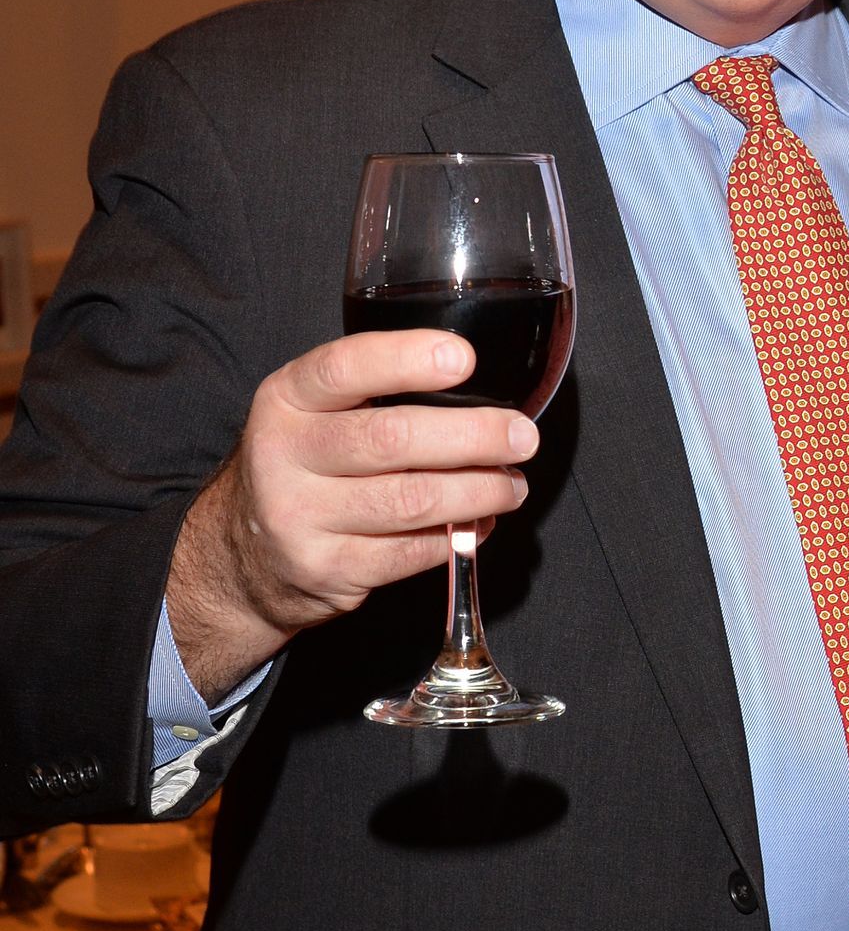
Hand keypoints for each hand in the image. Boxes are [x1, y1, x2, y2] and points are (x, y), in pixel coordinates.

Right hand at [166, 333, 537, 699]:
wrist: (245, 554)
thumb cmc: (304, 466)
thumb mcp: (314, 413)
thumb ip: (376, 392)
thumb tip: (478, 393)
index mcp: (285, 399)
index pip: (344, 368)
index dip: (406, 360)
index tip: (463, 360)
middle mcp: (285, 455)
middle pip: (392, 439)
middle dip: (473, 436)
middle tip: (522, 437)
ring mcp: (301, 518)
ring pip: (411, 501)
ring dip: (478, 492)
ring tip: (512, 485)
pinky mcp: (327, 570)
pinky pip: (411, 552)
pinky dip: (457, 536)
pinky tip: (480, 522)